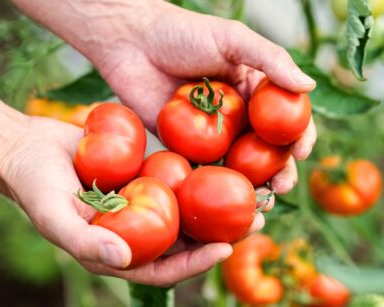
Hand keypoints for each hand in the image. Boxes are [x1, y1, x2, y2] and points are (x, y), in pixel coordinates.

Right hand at [0, 77, 269, 285]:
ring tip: (250, 191)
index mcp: (116, 249)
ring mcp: (138, 200)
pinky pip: (172, 176)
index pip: (161, 267)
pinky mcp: (141, 173)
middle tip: (254, 219)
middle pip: (181, 238)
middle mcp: (133, 228)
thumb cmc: (34, 186)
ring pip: (183, 207)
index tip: (224, 249)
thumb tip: (123, 260)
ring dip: (214, 202)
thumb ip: (85, 242)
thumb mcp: (53, 216)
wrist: (28, 147)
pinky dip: (194, 174)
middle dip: (217, 233)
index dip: (193, 263)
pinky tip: (218, 162)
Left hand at [86, 1, 316, 194]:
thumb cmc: (182, 34)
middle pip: (265, 148)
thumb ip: (270, 60)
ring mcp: (211, 133)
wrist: (132, 44)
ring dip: (251, 185)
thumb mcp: (232, 38)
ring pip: (238, 165)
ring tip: (259, 202)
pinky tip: (223, 198)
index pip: (285, 117)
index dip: (298, 136)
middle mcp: (236, 115)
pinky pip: (203, 169)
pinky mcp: (185, 146)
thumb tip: (309, 86)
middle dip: (278, 170)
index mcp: (253, 91)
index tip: (301, 153)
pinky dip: (215, 185)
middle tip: (280, 188)